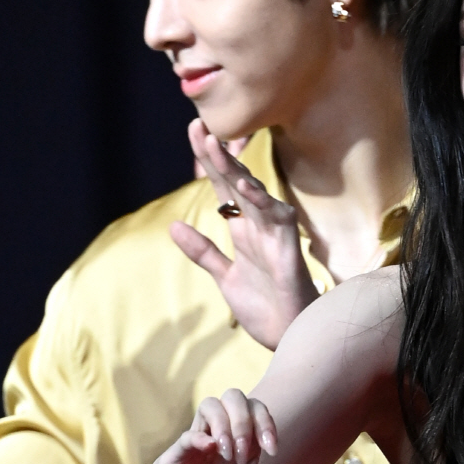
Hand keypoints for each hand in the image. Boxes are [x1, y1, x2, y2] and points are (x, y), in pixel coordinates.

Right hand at [133, 390, 317, 463]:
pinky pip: (190, 431)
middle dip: (247, 420)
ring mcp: (200, 443)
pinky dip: (201, 436)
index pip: (261, 415)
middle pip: (239, 399)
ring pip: (214, 403)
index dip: (268, 424)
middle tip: (245, 453)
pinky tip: (209, 452)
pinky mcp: (178, 453)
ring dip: (226, 424)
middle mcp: (223, 439)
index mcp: (245, 450)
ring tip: (227, 454)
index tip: (272, 450)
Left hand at [172, 120, 318, 348]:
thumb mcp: (225, 276)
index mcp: (243, 230)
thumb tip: (174, 226)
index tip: (193, 131)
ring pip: (254, 193)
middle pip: (236, 181)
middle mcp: (259, 226)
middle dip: (217, 154)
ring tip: (213, 145)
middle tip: (198, 125)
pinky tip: (244, 185)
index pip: (223, 186)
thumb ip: (203, 251)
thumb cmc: (265, 307)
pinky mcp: (289, 250)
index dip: (208, 161)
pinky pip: (277, 219)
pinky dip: (261, 201)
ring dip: (234, 169)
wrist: (289, 338)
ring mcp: (275, 236)